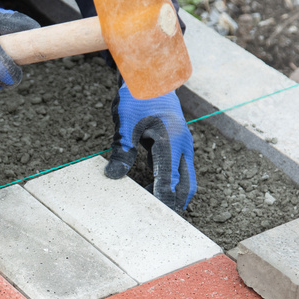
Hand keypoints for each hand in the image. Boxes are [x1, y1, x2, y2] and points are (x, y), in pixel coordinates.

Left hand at [106, 81, 195, 209]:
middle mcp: (182, 144)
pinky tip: (153, 192)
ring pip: (185, 179)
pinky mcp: (179, 146)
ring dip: (174, 195)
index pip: (170, 178)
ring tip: (156, 212)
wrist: (151, 76)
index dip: (164, 198)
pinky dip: (170, 184)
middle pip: (186, 185)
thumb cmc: (137, 98)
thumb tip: (113, 176)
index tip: (155, 214)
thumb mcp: (125, 125)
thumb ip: (121, 151)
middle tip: (159, 221)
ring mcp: (183, 145)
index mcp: (171, 139)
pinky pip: (179, 170)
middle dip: (174, 203)